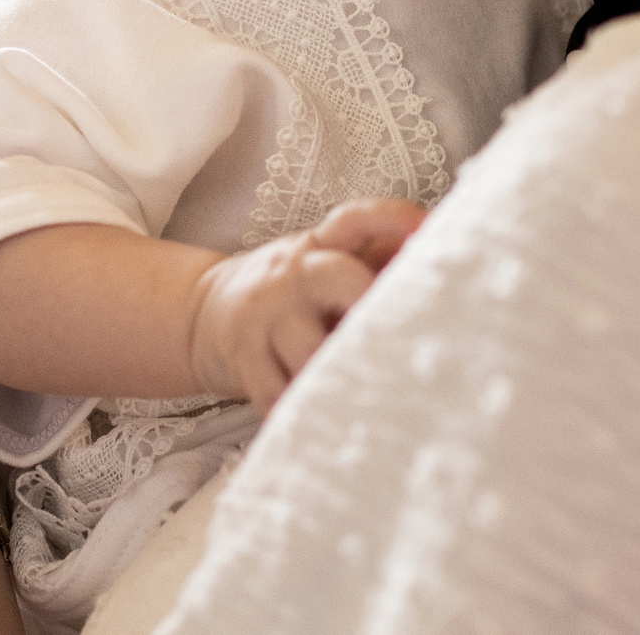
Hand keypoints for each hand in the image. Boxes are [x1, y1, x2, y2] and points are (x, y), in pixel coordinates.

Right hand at [187, 197, 429, 410]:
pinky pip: (277, 391)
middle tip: (404, 340)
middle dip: (371, 305)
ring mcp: (264, 314)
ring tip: (369, 394)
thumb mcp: (323, 264)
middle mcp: (292, 273)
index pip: (355, 220)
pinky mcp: (242, 356)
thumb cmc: (288, 293)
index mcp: (319, 247)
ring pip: (310, 348)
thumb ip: (375, 261)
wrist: (201, 313)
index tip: (426, 229)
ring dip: (341, 374)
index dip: (392, 220)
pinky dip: (302, 409)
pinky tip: (325, 420)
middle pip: (339, 278)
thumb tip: (437, 260)